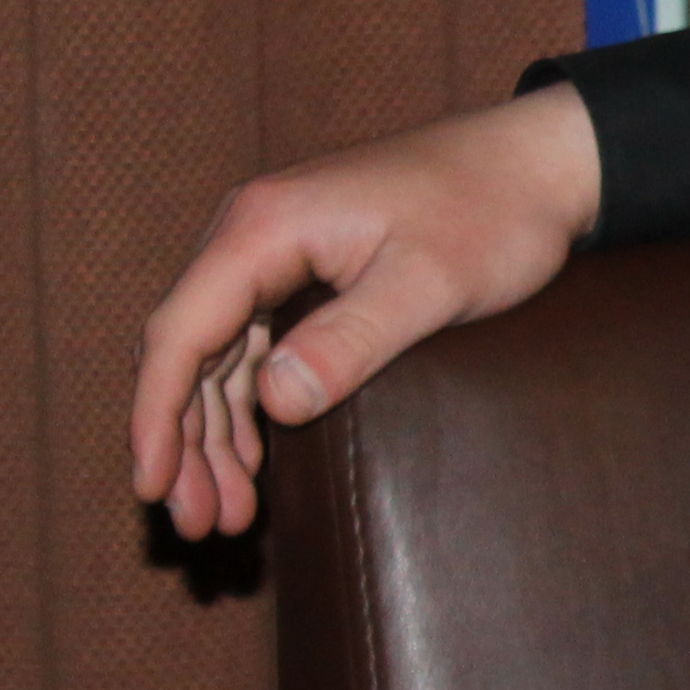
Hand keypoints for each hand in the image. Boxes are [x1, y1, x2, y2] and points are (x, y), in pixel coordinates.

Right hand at [128, 84, 604, 537]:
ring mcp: (275, 253)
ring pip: (220, 357)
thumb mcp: (430, 284)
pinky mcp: (305, 270)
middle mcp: (251, 235)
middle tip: (197, 525)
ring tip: (225, 515)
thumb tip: (275, 404)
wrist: (539, 164)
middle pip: (189, 353)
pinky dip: (251, 406)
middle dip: (185, 444)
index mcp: (262, 229)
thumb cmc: (492, 213)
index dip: (158, 417)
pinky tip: (253, 460)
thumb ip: (351, 339)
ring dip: (216, 435)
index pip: (180, 333)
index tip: (150, 486)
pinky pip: (255, 347)